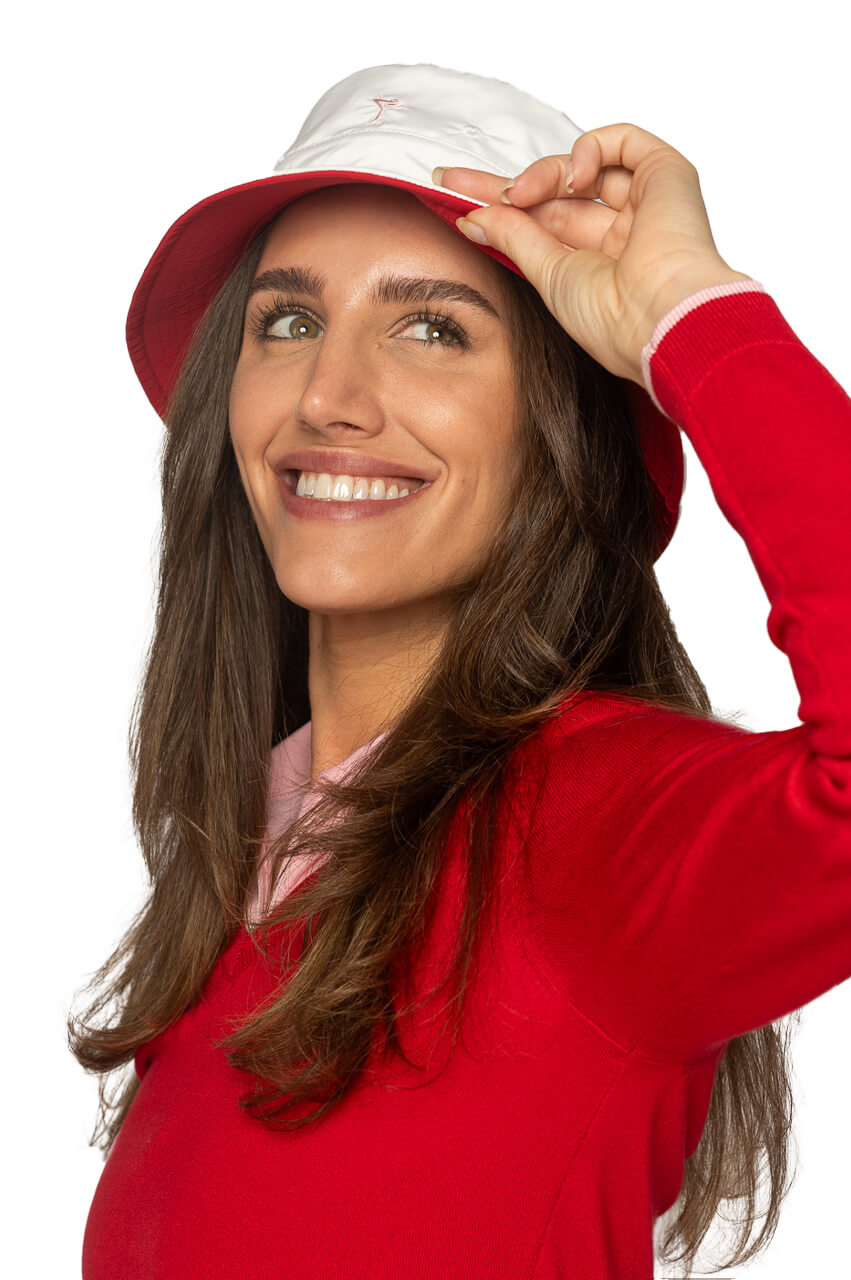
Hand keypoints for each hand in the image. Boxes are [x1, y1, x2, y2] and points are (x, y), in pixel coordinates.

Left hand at [436, 123, 752, 385]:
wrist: (660, 319)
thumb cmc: (613, 318)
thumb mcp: (548, 275)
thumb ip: (514, 238)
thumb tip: (473, 216)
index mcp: (598, 263)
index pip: (541, 223)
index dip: (499, 209)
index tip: (453, 197)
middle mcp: (622, 231)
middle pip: (556, 193)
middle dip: (505, 185)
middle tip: (454, 180)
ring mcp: (645, 201)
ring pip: (583, 165)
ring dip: (543, 174)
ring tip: (521, 195)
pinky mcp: (667, 174)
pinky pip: (620, 141)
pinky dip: (587, 149)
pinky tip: (572, 177)